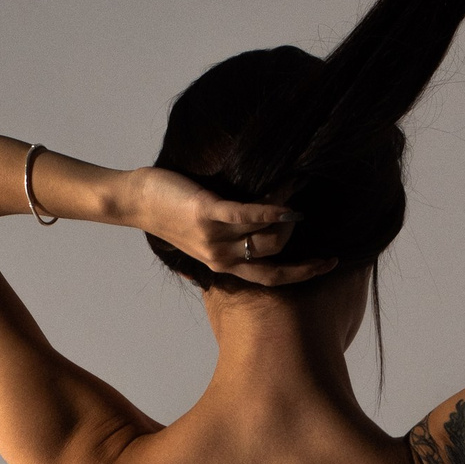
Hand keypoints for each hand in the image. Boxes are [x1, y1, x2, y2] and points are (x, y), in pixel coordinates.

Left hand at [126, 167, 337, 285]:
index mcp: (223, 265)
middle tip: (304, 204)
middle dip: (296, 232)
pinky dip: (271, 207)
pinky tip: (288, 197)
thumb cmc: (169, 214)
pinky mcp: (208, 213)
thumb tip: (258, 233)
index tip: (329, 262)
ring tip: (296, 185)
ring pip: (266, 233)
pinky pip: (248, 214)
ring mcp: (215, 238)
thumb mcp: (201, 237)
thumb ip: (226, 241)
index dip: (303, 273)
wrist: (135, 201)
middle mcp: (221, 258)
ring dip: (287, 210)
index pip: (272, 279)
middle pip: (275, 252)